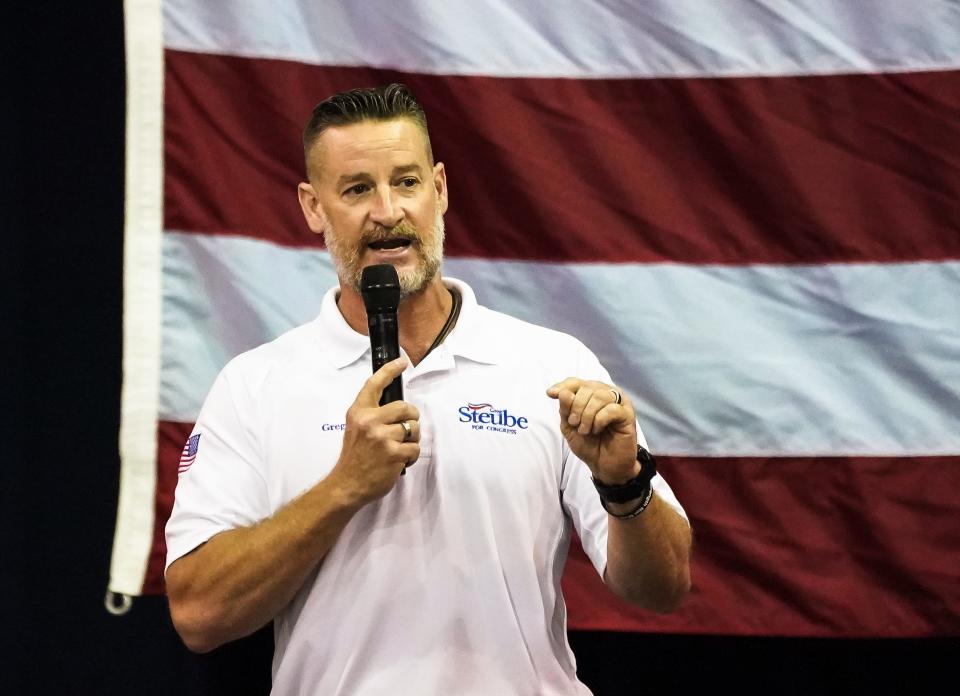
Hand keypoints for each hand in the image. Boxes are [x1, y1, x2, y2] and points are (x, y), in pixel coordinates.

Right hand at [332, 357, 419, 504]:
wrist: (346, 485)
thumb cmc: (354, 457)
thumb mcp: (355, 428)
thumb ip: (371, 414)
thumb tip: (397, 407)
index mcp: (359, 412)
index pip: (375, 384)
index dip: (390, 370)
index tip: (402, 362)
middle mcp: (370, 421)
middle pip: (406, 407)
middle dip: (411, 419)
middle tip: (405, 429)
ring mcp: (382, 437)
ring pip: (414, 428)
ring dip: (412, 440)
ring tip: (399, 448)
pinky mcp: (394, 453)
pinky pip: (415, 448)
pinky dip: (411, 456)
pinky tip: (399, 461)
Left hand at [546, 378, 638, 483]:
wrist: (604, 465)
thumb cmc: (588, 444)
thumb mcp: (569, 427)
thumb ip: (565, 409)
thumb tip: (561, 392)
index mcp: (590, 394)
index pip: (575, 382)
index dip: (563, 386)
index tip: (551, 394)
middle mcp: (605, 394)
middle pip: (587, 387)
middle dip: (576, 406)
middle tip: (574, 424)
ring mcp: (619, 403)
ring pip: (600, 396)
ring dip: (587, 414)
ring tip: (585, 430)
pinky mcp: (628, 414)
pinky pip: (611, 409)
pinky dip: (599, 420)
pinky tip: (597, 430)